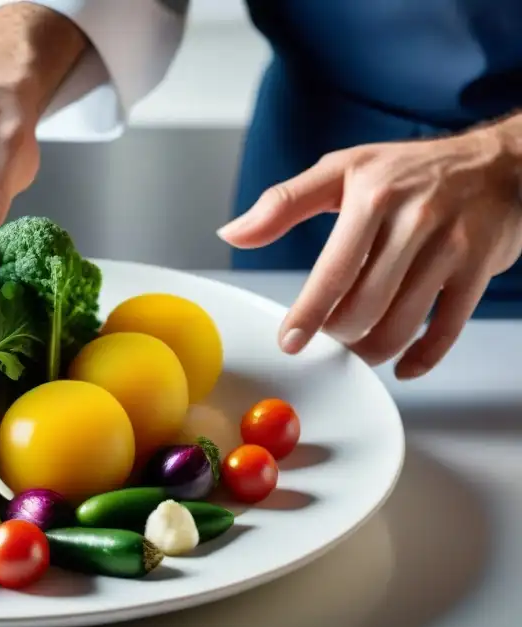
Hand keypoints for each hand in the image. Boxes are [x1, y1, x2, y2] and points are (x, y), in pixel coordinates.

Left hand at [218, 126, 521, 378]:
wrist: (501, 162)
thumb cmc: (411, 169)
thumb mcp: (343, 169)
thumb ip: (282, 203)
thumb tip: (231, 233)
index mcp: (373, 196)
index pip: (332, 270)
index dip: (307, 314)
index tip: (289, 341)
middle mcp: (415, 220)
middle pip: (365, 306)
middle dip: (339, 333)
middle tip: (329, 335)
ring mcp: (451, 246)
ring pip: (401, 324)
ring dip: (372, 350)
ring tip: (357, 348)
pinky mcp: (479, 269)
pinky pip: (446, 329)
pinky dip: (422, 357)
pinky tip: (403, 364)